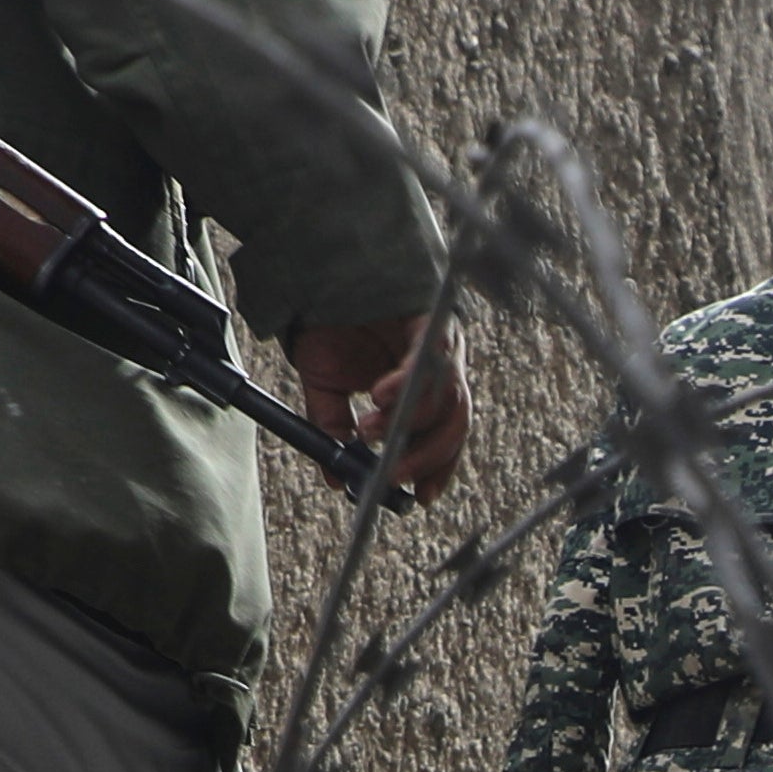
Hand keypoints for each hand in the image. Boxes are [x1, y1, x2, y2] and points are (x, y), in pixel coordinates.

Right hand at [293, 311, 468, 502]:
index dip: (437, 469)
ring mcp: (439, 343)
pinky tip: (378, 397)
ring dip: (408, 423)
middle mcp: (442, 368)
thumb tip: (337, 477)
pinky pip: (429, 357)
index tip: (420, 497)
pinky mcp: (429, 318)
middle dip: (426, 456)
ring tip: (369, 432)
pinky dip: (404, 383)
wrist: (317, 275)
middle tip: (391, 474)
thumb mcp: (325, 388)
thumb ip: (334, 429)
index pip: (445, 437)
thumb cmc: (329, 327)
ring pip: (447, 396)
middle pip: (455, 422)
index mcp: (425, 388)